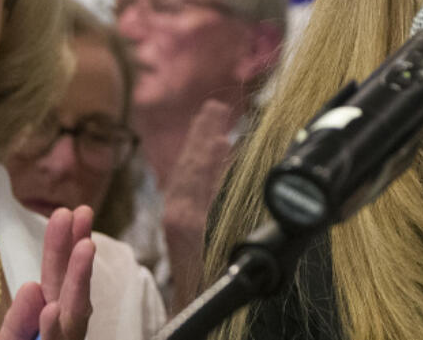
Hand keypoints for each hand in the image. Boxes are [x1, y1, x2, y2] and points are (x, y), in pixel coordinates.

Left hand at [0, 206, 93, 339]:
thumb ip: (16, 321)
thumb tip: (31, 286)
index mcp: (51, 312)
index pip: (59, 272)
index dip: (65, 242)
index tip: (73, 211)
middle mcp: (65, 323)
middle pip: (69, 284)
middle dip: (75, 248)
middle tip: (82, 212)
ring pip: (74, 310)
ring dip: (79, 278)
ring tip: (85, 247)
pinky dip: (53, 328)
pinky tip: (51, 310)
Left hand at [161, 99, 237, 310]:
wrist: (184, 316)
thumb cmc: (204, 290)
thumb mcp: (217, 258)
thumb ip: (230, 223)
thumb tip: (245, 190)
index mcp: (187, 220)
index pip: (197, 170)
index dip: (207, 144)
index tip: (218, 118)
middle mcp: (179, 216)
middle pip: (190, 166)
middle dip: (202, 135)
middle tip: (215, 106)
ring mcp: (177, 221)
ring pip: (186, 175)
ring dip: (201, 147)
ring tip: (214, 121)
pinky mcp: (180, 230)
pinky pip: (188, 189)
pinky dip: (201, 168)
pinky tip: (216, 159)